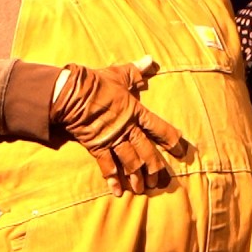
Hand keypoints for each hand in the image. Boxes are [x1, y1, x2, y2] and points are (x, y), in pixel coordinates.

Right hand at [50, 57, 186, 195]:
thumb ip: (137, 71)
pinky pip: (106, 166)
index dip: (171, 140)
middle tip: (161, 181)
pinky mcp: (96, 146)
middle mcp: (126, 128)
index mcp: (135, 111)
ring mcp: (111, 139)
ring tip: (143, 189)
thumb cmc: (96, 82)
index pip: (159, 128)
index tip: (181, 151)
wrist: (70, 93)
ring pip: (129, 162)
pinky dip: (112, 179)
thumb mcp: (119, 74)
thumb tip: (150, 60)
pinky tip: (117, 191)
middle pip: (146, 151)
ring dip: (137, 177)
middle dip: (155, 167)